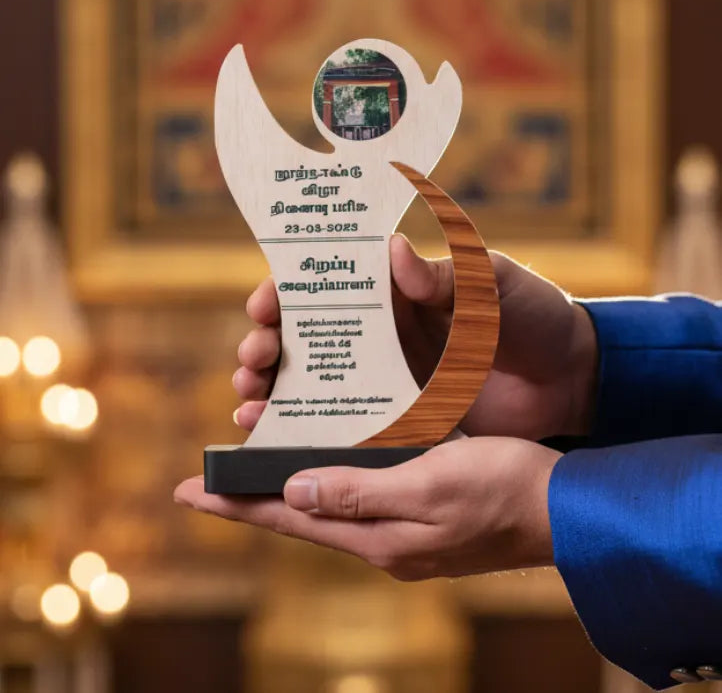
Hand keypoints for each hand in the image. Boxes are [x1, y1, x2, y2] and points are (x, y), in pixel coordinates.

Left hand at [174, 437, 560, 579]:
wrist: (562, 506)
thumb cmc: (503, 489)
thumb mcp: (430, 485)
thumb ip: (360, 493)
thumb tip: (294, 492)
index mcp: (378, 537)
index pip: (290, 519)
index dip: (238, 505)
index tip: (189, 493)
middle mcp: (383, 538)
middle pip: (302, 516)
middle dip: (254, 499)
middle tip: (210, 482)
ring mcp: (403, 528)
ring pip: (329, 505)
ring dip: (290, 487)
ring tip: (256, 467)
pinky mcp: (422, 511)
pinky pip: (360, 495)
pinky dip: (331, 479)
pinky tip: (326, 462)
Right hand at [233, 234, 597, 440]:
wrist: (573, 379)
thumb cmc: (535, 315)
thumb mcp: (492, 281)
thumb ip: (445, 273)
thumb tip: (392, 250)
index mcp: (397, 291)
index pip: (327, 284)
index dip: (286, 292)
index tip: (263, 305)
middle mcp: (382, 334)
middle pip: (306, 336)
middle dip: (267, 345)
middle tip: (253, 359)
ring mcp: (388, 380)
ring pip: (314, 382)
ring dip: (271, 389)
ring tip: (248, 401)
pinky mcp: (401, 422)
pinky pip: (343, 424)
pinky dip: (303, 429)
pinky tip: (272, 435)